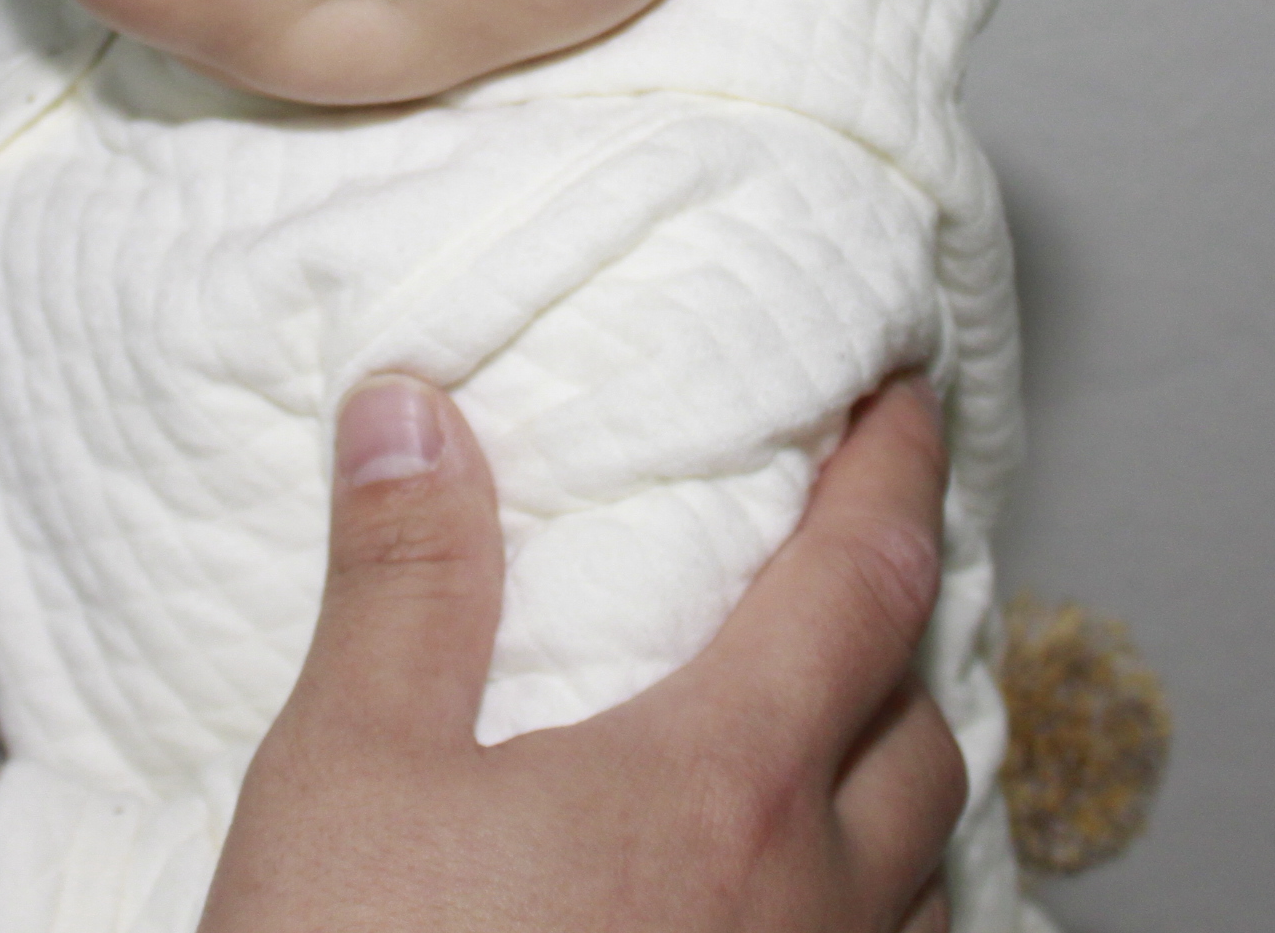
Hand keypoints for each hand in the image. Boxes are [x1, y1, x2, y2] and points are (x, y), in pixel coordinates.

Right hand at [202, 372, 962, 932]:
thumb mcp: (347, 776)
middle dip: (905, 630)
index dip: (891, 465)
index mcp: (720, 784)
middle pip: (927, 731)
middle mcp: (809, 903)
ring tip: (836, 741)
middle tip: (861, 561)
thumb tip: (414, 412)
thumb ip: (405, 582)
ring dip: (900, 789)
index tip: (904, 394)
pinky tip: (789, 919)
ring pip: (927, 879)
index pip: (862, 576)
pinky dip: (873, 916)